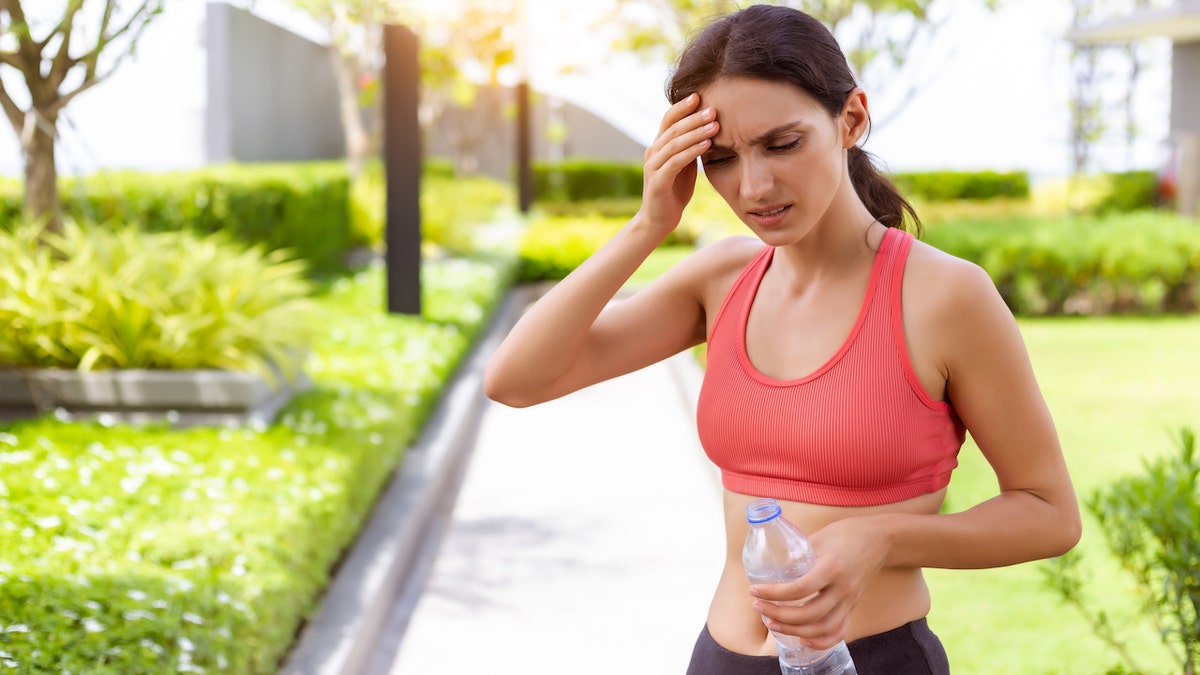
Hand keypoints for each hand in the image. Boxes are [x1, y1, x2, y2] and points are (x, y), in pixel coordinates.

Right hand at [637, 93, 718, 236]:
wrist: (659, 219)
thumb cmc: (674, 191)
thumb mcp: (684, 165)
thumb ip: (691, 147)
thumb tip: (710, 128)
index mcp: (659, 146)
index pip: (669, 119)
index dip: (683, 106)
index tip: (701, 96)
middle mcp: (653, 152)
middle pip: (673, 128)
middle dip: (695, 117)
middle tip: (714, 109)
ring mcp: (653, 166)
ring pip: (675, 143)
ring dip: (696, 132)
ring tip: (715, 125)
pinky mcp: (658, 181)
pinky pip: (675, 162)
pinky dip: (692, 151)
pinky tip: (707, 145)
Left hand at [748, 517, 888, 649]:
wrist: (880, 539)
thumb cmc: (846, 533)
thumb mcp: (818, 537)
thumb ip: (797, 554)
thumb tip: (771, 566)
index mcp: (832, 568)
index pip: (799, 589)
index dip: (773, 593)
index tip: (754, 589)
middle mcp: (842, 589)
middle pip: (809, 614)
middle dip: (779, 615)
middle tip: (758, 607)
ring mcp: (850, 600)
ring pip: (822, 628)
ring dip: (794, 630)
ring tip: (772, 623)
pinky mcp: (853, 606)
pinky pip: (839, 631)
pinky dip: (820, 641)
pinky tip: (802, 638)